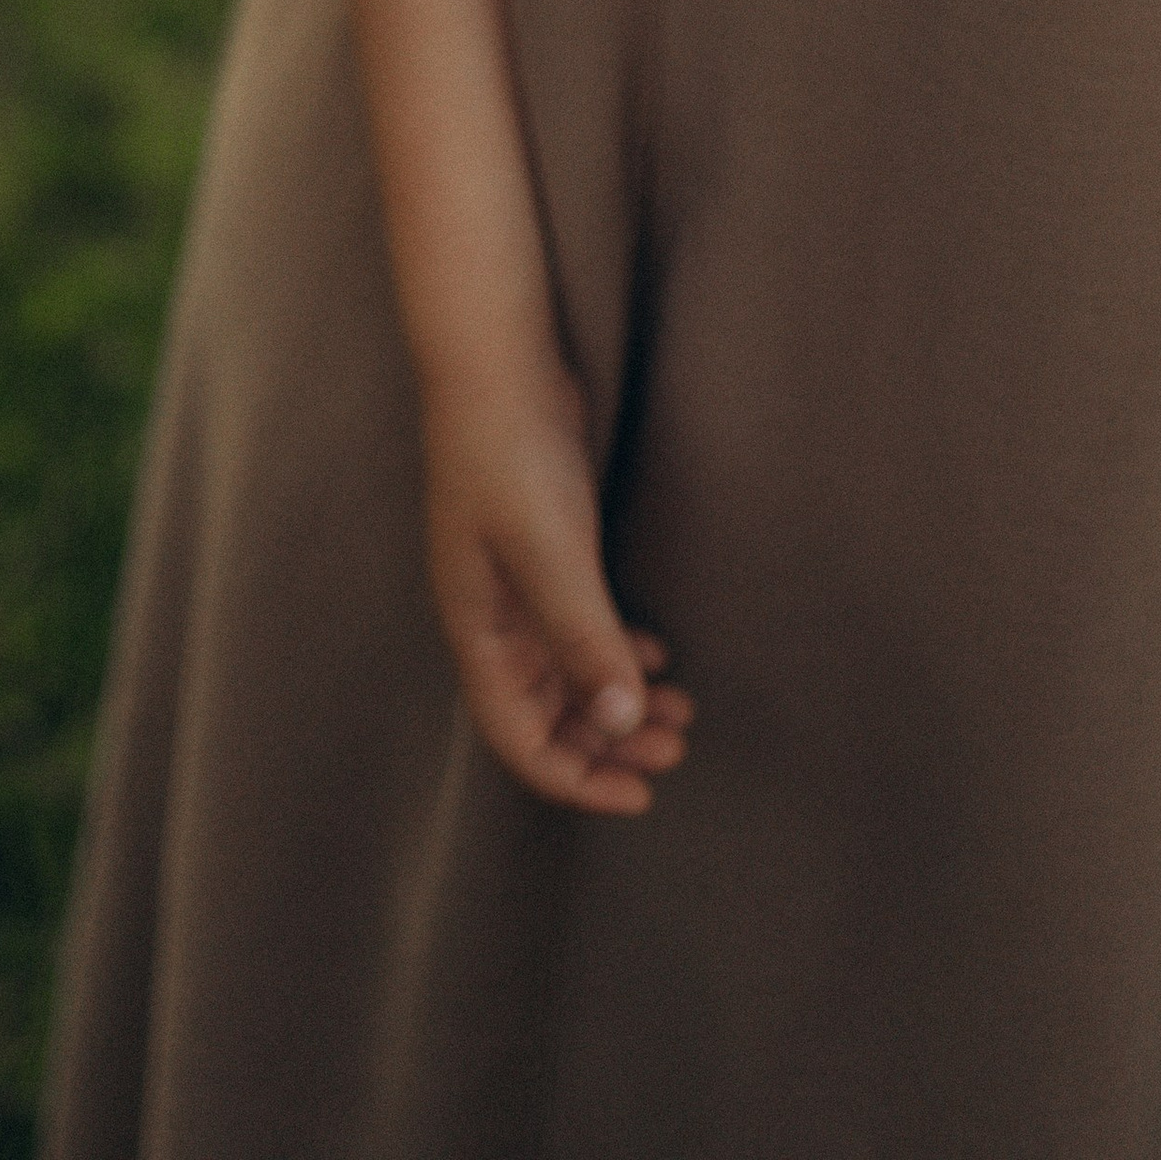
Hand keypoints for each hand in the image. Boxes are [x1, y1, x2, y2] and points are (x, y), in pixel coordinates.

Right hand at [420, 359, 693, 815]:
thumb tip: (620, 720)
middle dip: (610, 745)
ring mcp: (518, 586)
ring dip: (621, 700)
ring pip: (570, 673)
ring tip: (681, 711)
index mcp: (479, 632)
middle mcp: (495, 621)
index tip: (641, 794)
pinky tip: (657, 651)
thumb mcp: (550, 551)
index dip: (576, 777)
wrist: (496, 366)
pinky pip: (582, 626)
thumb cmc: (507, 454)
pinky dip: (620, 650)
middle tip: (678, 750)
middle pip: (548, 715)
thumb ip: (584, 635)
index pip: (520, 739)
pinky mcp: (546, 551)